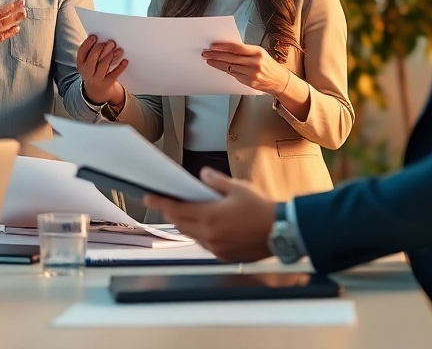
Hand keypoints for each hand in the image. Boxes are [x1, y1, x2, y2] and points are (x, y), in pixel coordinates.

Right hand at [77, 35, 126, 109]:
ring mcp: (96, 79)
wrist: (96, 92)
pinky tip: (125, 61)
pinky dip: (120, 67)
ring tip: (118, 49)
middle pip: (92, 59)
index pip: (82, 52)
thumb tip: (104, 39)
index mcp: (81, 64)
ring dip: (111, 56)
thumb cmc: (94, 72)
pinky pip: (114, 74)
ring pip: (103, 66)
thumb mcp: (89, 64)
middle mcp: (87, 72)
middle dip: (100, 49)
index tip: (94, 37)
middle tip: (110, 42)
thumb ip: (94, 53)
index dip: (87, 44)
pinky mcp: (106, 84)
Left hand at [145, 168, 273, 261]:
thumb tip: (203, 176)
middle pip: (181, 224)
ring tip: (184, 212)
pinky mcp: (224, 255)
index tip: (149, 197)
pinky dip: (200, 234)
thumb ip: (216, 181)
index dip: (161, 203)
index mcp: (211, 216)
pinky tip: (205, 225)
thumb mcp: (239, 187)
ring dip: (185, 224)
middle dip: (171, 213)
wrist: (282, 231)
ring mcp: (216, 247)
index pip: (177, 209)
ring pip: (192, 235)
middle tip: (165, 203)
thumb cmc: (262, 209)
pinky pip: (204, 244)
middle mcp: (210, 234)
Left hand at [201, 42, 288, 95]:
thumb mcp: (259, 53)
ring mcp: (252, 73)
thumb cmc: (268, 64)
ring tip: (209, 60)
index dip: (222, 47)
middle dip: (216, 55)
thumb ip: (244, 50)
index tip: (212, 46)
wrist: (279, 80)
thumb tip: (226, 48)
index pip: (236, 47)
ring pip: (230, 67)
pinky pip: (233, 75)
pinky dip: (225, 70)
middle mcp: (255, 63)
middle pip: (230, 58)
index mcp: (257, 52)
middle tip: (206, 53)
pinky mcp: (249, 82)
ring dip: (217, 64)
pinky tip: (219, 67)